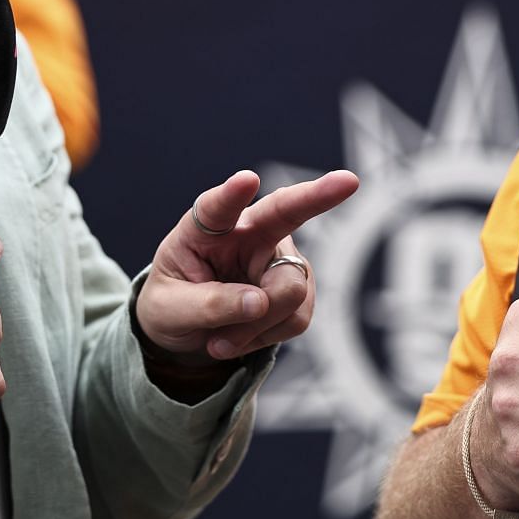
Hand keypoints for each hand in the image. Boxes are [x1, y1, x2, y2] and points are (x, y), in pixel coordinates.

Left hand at [135, 168, 359, 364]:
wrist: (188, 330)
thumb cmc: (172, 304)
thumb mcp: (169, 311)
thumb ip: (209, 305)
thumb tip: (259, 303)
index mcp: (205, 229)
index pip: (217, 207)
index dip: (232, 195)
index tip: (247, 180)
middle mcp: (248, 232)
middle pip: (285, 213)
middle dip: (318, 196)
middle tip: (348, 180)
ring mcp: (278, 257)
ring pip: (289, 290)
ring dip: (256, 325)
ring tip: (220, 337)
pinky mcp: (297, 285)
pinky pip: (297, 317)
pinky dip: (266, 336)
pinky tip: (241, 335)